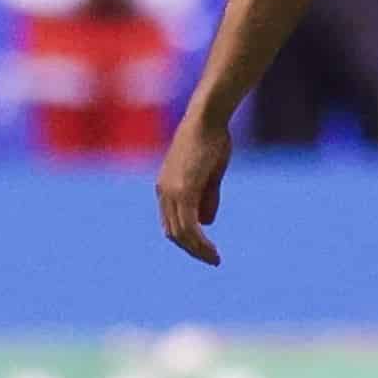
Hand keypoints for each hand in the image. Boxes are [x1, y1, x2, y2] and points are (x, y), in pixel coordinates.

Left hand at [155, 109, 233, 263]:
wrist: (207, 118)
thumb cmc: (211, 139)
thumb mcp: (210, 174)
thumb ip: (207, 198)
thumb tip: (206, 222)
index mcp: (166, 187)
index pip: (170, 223)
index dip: (186, 240)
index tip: (205, 249)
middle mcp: (164, 191)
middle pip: (173, 232)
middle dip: (192, 249)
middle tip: (212, 259)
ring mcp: (171, 191)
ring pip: (180, 233)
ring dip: (197, 250)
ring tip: (214, 259)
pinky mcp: (183, 190)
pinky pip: (189, 225)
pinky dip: (199, 242)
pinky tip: (211, 250)